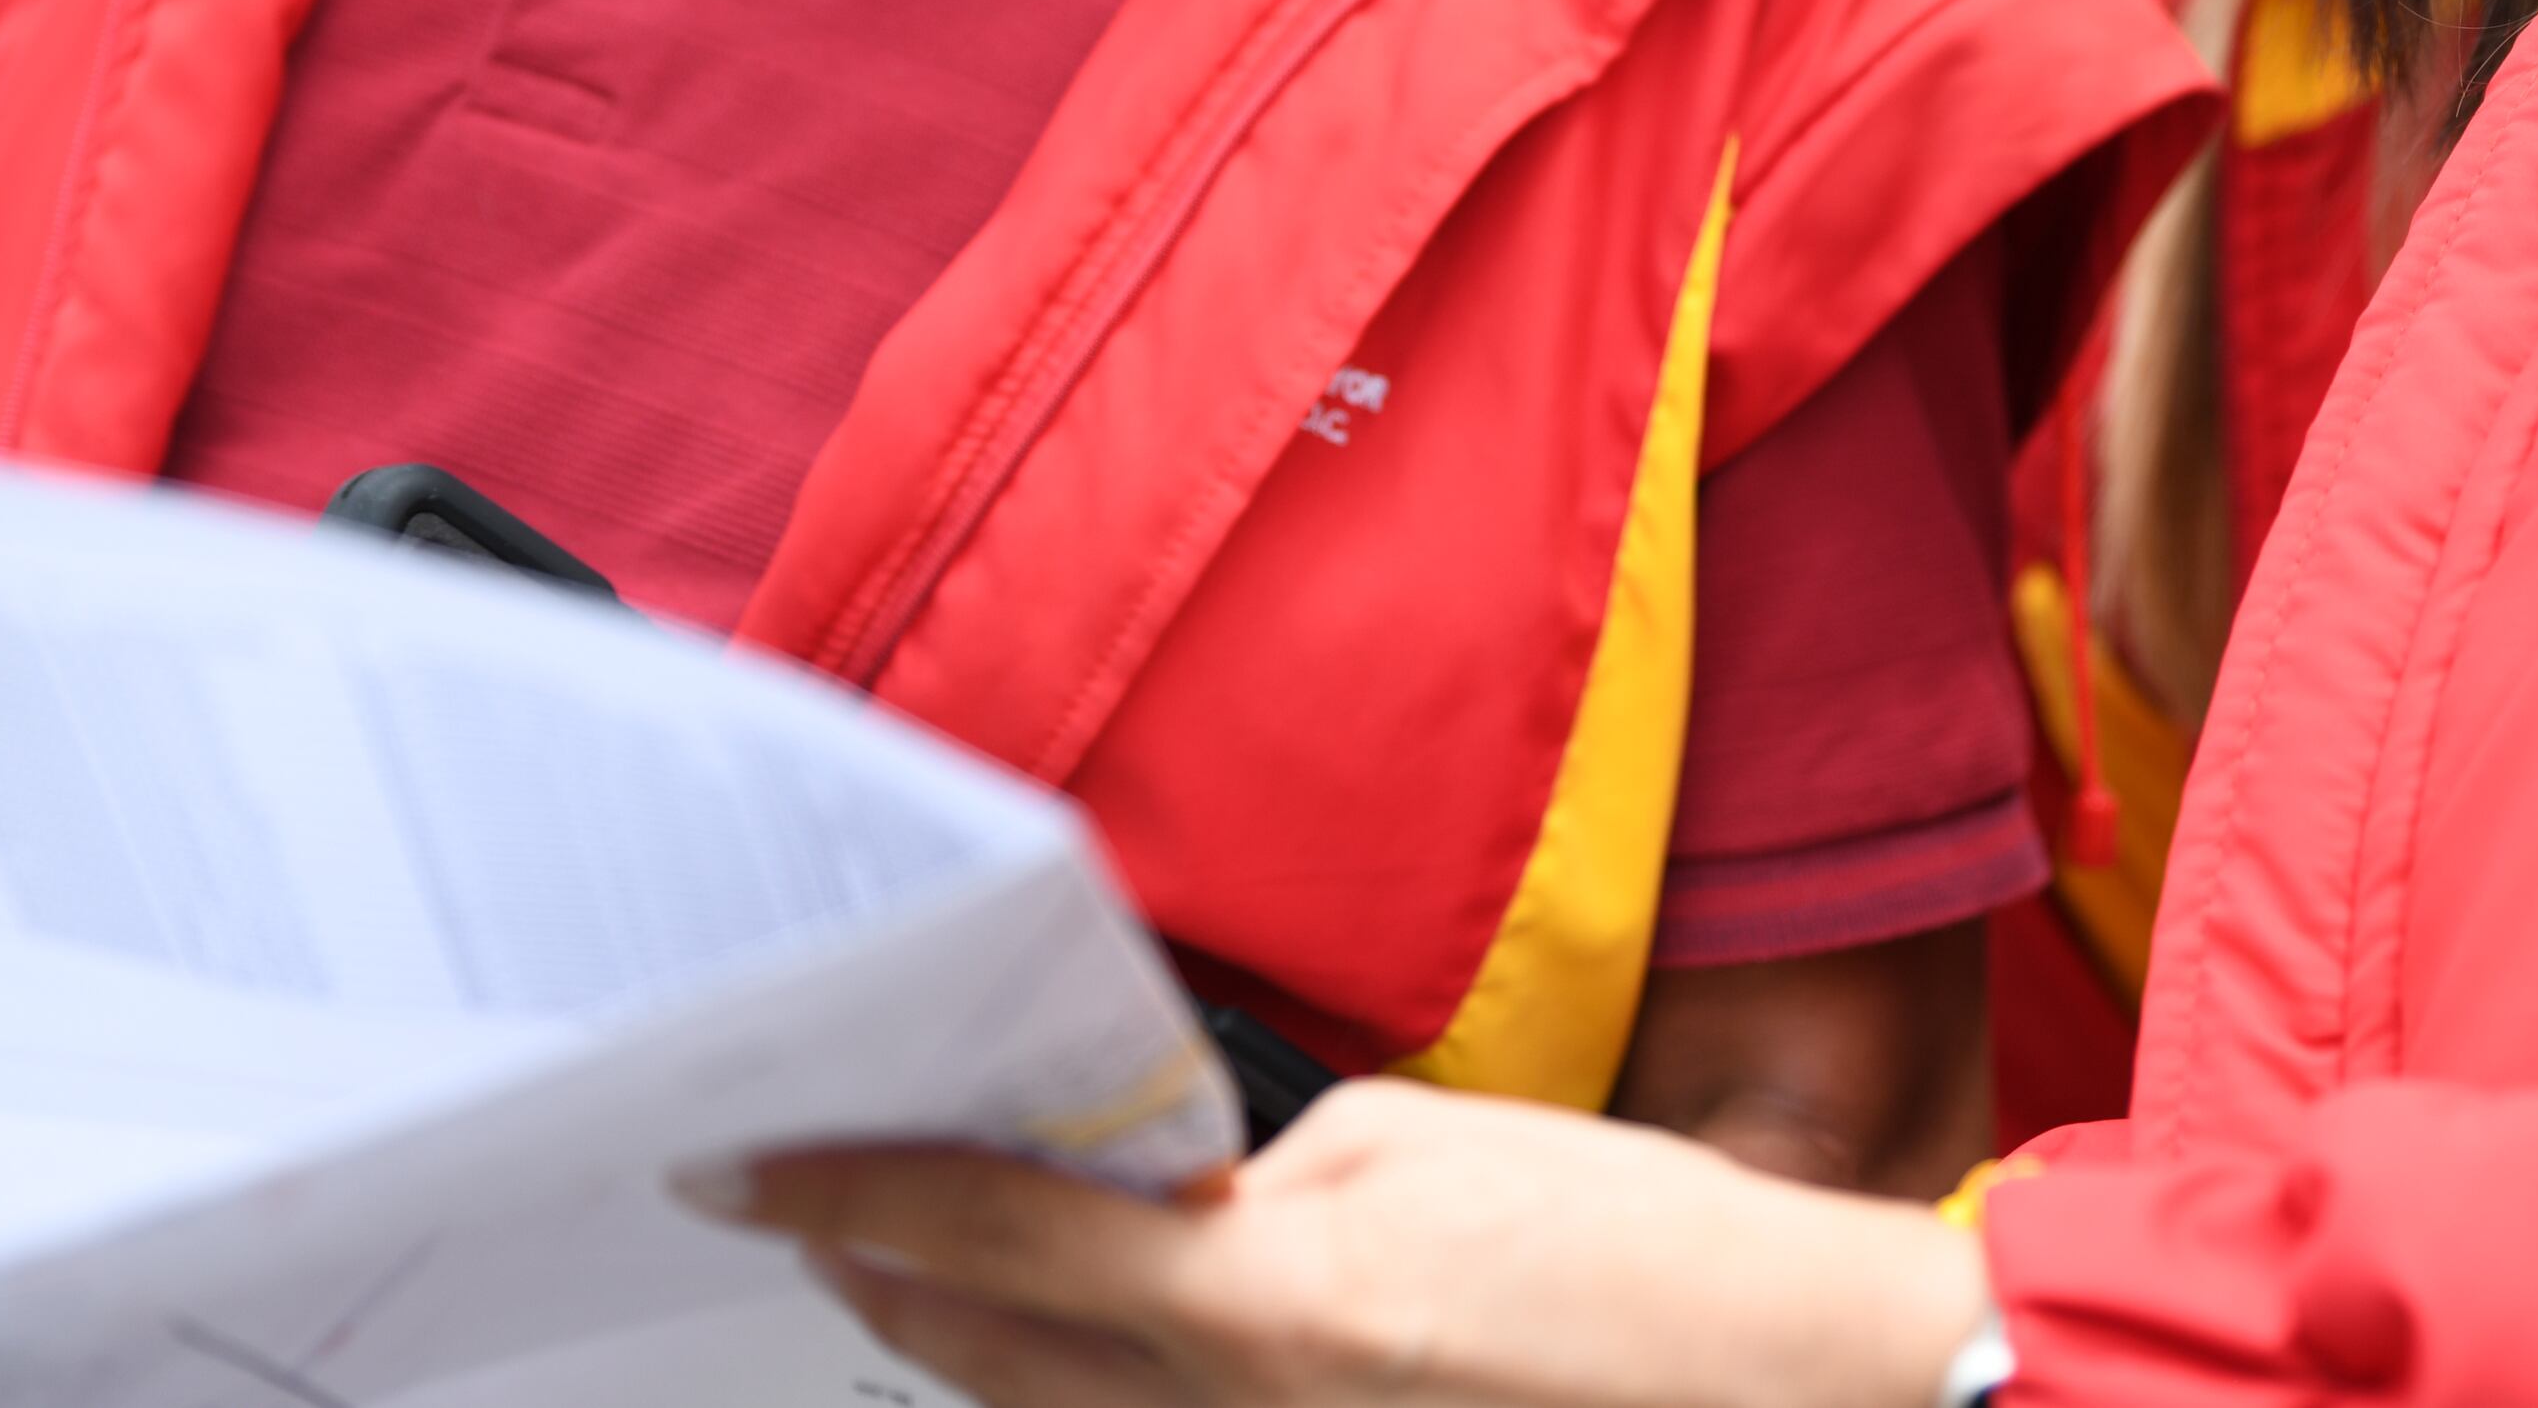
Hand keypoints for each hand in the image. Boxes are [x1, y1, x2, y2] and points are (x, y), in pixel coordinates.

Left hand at [704, 1079, 1994, 1407]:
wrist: (1792, 1388)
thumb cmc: (1641, 1254)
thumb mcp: (1429, 1153)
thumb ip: (1258, 1175)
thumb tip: (1156, 1192)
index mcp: (1264, 1309)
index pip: (994, 1236)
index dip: (851, 1192)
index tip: (744, 1161)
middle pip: (983, 1357)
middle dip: (879, 1275)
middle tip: (805, 1196)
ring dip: (972, 1344)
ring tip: (910, 1265)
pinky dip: (1089, 1391)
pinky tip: (1074, 1338)